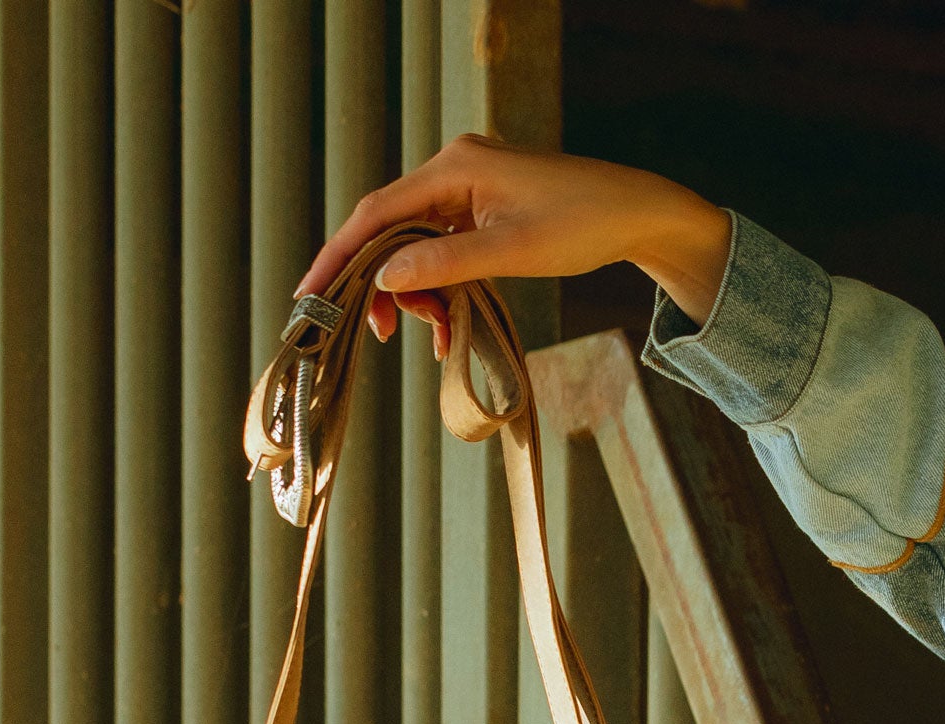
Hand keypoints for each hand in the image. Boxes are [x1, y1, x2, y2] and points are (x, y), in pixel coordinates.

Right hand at [297, 136, 733, 351]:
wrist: (634, 213)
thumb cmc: (582, 223)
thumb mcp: (511, 251)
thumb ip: (446, 265)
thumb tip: (386, 279)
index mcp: (455, 168)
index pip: (376, 213)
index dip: (338, 256)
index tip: (310, 296)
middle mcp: (453, 169)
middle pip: (389, 230)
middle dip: (382, 286)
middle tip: (385, 335)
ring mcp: (466, 187)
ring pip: (414, 246)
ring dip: (416, 294)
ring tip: (435, 333)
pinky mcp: (479, 208)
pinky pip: (440, 251)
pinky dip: (438, 288)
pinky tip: (446, 325)